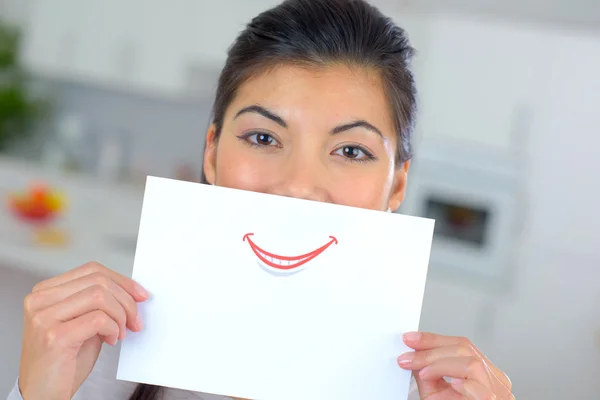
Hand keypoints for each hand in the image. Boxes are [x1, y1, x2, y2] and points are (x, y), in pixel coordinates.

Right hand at [18, 262, 148, 399]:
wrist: (44, 395)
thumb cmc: (65, 360)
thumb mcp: (82, 322)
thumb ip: (99, 303)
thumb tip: (132, 291)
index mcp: (45, 292)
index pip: (92, 270)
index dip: (122, 280)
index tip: (140, 295)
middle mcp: (39, 300)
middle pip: (98, 281)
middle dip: (126, 300)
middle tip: (135, 321)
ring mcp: (44, 317)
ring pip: (100, 296)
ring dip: (120, 315)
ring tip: (120, 333)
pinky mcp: (53, 336)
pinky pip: (98, 319)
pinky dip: (113, 328)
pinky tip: (111, 340)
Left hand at [397, 332, 513, 399]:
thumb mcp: (437, 393)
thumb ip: (428, 372)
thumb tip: (413, 354)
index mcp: (484, 374)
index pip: (461, 345)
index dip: (433, 339)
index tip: (410, 339)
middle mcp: (495, 381)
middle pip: (465, 349)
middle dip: (431, 350)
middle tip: (408, 358)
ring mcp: (498, 394)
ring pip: (471, 363)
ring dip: (440, 364)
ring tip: (422, 373)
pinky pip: (480, 390)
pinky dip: (461, 383)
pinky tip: (449, 383)